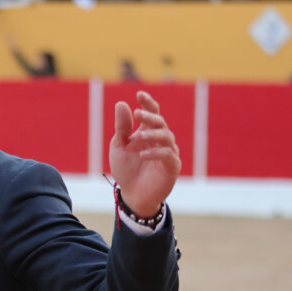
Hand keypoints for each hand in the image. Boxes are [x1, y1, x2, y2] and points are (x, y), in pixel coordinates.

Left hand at [109, 90, 180, 217]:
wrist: (132, 195)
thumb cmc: (126, 170)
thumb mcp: (119, 147)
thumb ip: (121, 128)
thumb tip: (121, 103)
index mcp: (147, 133)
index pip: (152, 113)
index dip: (148, 103)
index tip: (139, 94)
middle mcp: (160, 140)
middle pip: (160, 122)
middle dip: (150, 116)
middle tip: (138, 113)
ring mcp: (168, 152)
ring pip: (166, 137)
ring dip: (152, 134)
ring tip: (137, 137)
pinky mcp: (172, 167)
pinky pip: (168, 155)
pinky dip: (156, 153)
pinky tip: (143, 155)